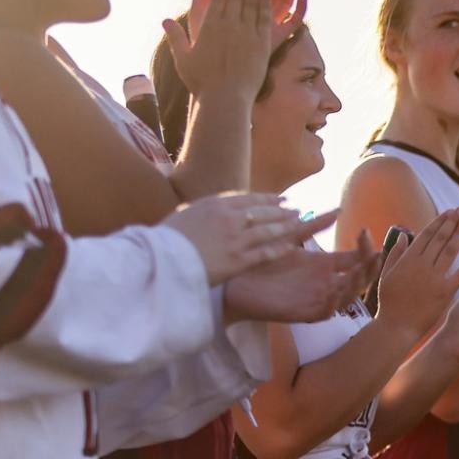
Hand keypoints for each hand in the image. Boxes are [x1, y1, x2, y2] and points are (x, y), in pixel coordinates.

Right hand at [163, 0, 271, 98]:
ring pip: (251, 5)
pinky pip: (264, 20)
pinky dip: (264, 5)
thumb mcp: (183, 58)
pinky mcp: (262, 44)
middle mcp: (229, 27)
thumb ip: (176, 37)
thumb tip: (165, 20)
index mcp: (209, 27)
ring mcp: (246, 34)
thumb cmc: (202, 81)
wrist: (225, 97)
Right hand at [163, 194, 325, 283]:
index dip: (268, 198)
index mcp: (214, 204)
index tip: (281, 198)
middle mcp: (229, 218)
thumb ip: (202, 210)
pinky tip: (292, 247)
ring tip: (299, 224)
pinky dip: (280, 249)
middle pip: (264, 211)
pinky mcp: (238, 260)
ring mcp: (236, 239)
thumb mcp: (183, 215)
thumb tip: (209, 208)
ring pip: (269, 230)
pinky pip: (266, 253)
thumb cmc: (165, 239)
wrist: (159, 260)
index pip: (249, 198)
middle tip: (296, 210)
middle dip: (282, 211)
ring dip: (286, 226)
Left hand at [222, 229, 379, 322]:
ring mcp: (315, 298)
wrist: (232, 281)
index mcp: (324, 266)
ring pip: (347, 297)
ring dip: (355, 284)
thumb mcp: (289, 238)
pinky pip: (326, 312)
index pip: (356, 259)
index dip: (365, 247)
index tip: (364, 230)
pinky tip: (335, 289)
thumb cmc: (259, 261)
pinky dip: (334, 302)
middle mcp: (325, 283)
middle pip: (359, 279)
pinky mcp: (302, 312)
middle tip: (372, 253)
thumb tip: (338, 208)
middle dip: (370, 268)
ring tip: (356, 270)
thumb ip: (313, 226)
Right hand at [373, 207, 458, 333]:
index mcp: (408, 259)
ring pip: (451, 250)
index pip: (427, 235)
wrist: (396, 327)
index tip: (449, 211)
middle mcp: (422, 265)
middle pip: (441, 238)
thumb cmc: (389, 302)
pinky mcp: (446, 292)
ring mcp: (435, 278)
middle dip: (452, 221)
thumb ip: (395, 254)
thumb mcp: (386, 275)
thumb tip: (403, 235)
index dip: (439, 221)